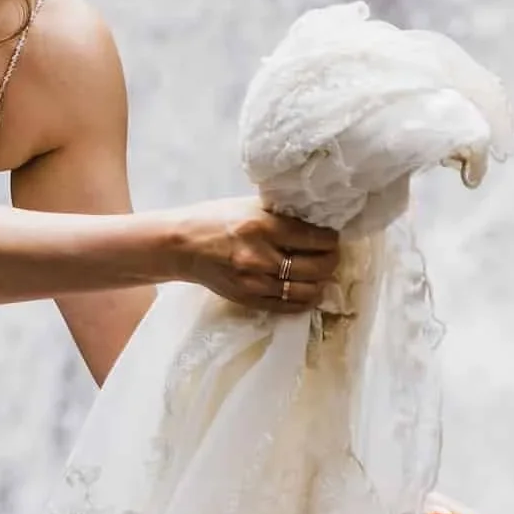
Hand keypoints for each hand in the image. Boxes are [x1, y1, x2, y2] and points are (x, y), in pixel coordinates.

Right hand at [173, 201, 340, 313]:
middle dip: (331, 261)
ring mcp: (256, 282)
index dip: (331, 239)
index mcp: (264, 227)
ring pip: (307, 290)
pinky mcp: (250, 299)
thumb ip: (281, 215)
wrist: (182, 246)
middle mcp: (262, 257)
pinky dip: (304, 299)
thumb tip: (315, 219)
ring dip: (320, 283)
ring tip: (319, 274)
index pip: (316, 239)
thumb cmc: (215, 220)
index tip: (332, 237)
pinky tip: (306, 290)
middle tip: (330, 255)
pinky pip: (289, 306)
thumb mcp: (250, 207)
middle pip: (318, 267)